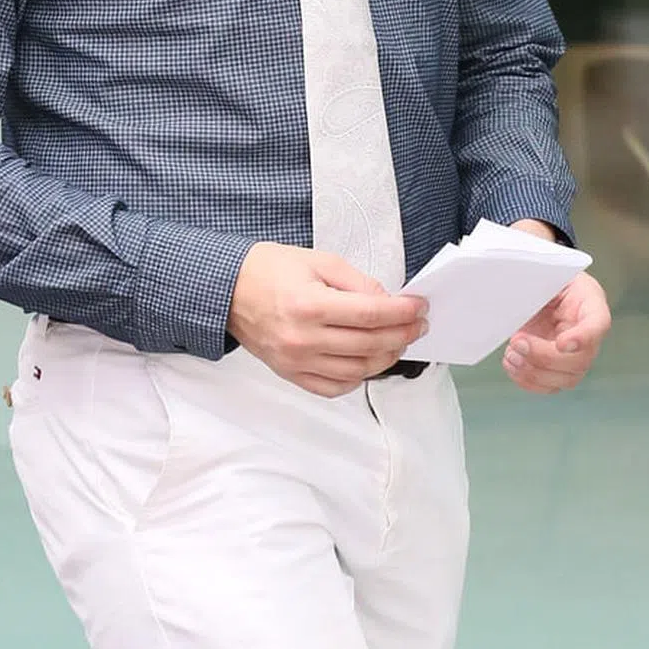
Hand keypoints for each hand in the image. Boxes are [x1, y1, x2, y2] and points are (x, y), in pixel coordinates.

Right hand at [228, 242, 428, 397]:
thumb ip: (356, 282)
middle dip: (402, 334)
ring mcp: (296, 361)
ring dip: (385, 357)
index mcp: (310, 305)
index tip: (420, 306)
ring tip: (398, 341)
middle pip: (369, 344)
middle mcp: (304, 338)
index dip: (402, 312)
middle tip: (418, 324)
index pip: (371, 315)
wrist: (228, 290)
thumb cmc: (270, 269)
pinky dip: (357, 378)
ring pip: (357, 371)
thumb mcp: (318, 260)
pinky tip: (367, 362)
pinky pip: (333, 387)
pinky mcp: (290, 374)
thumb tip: (387, 301)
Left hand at [502, 269, 610, 395]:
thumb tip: (516, 296)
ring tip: (511, 355)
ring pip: (565, 379)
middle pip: (580, 360)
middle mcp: (590, 336)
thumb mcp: (550, 270)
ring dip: (534, 372)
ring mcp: (576, 357)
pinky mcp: (559, 370)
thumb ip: (542, 281)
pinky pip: (549, 386)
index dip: (583, 337)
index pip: (598, 324)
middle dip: (545, 357)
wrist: (548, 290)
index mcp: (591, 304)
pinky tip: (512, 364)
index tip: (562, 343)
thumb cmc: (553, 279)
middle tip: (518, 342)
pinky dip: (527, 381)